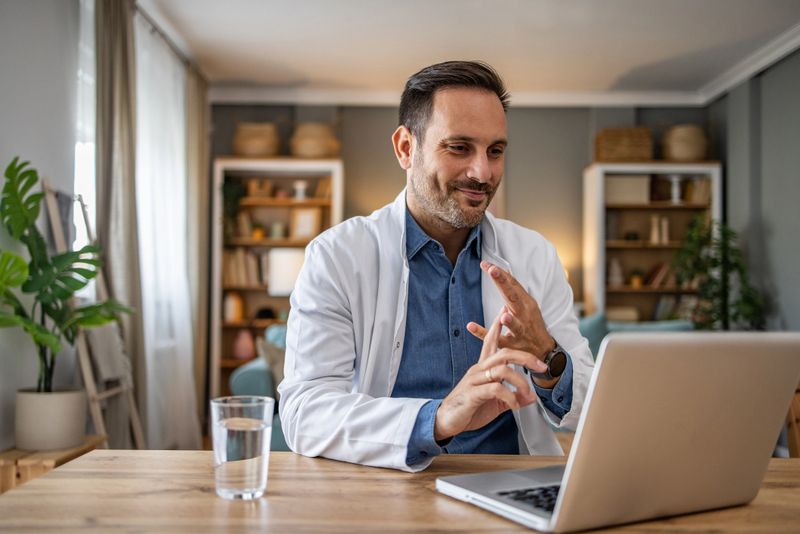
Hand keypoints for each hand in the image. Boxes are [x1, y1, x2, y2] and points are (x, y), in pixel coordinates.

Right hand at [433, 309, 546, 441]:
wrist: (446, 421)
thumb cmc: (469, 409)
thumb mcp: (495, 402)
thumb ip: (512, 397)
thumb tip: (530, 397)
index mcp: (483, 368)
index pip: (490, 342)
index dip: (497, 326)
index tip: (504, 310)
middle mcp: (478, 370)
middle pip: (504, 353)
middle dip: (525, 356)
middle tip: (541, 365)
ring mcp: (475, 380)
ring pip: (503, 370)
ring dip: (521, 382)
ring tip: (527, 395)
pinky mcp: (473, 393)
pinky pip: (496, 389)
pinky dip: (511, 397)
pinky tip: (515, 406)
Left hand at [466, 261, 557, 387]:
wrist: (543, 350)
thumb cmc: (532, 323)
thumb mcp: (527, 304)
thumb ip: (514, 290)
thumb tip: (504, 271)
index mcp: (526, 303)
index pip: (513, 285)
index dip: (501, 274)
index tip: (486, 264)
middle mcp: (524, 315)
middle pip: (513, 297)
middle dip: (503, 284)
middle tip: (493, 271)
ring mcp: (520, 332)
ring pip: (514, 325)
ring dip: (510, 320)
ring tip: (504, 315)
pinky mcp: (512, 346)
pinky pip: (497, 340)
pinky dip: (483, 333)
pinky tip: (471, 326)